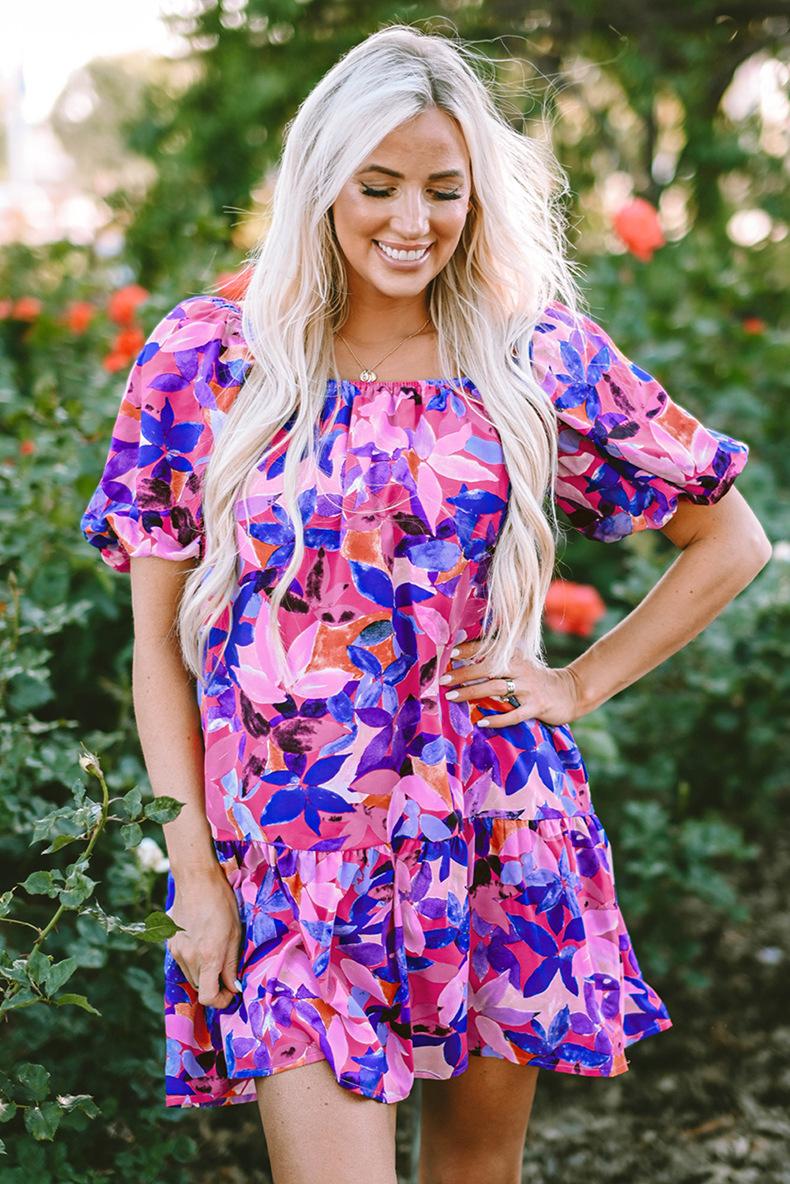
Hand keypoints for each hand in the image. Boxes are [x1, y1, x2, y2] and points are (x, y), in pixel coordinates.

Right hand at [166, 866, 243, 1008]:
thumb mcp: (235, 933)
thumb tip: (233, 986)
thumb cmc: (222, 903)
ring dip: (203, 973)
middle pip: (200, 987)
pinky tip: (201, 941)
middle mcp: (189, 958)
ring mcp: (176, 951)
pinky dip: (193, 960)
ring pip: (191, 975)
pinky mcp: (170, 942)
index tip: (230, 992)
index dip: (221, 1001)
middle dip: (214, 985)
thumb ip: (231, 964)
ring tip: (214, 952)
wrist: (197, 880)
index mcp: (209, 958)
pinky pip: (182, 961)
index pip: (209, 998)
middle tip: (227, 972)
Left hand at [438, 637, 583, 728]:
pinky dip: (496, 719)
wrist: (570, 692)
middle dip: (464, 674)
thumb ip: (499, 662)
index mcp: (516, 656)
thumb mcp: (521, 664)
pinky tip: (480, 722)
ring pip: (496, 689)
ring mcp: (529, 688)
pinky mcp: (536, 707)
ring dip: (472, 693)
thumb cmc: (537, 679)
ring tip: (452, 697)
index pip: (490, 649)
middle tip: (443, 680)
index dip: (470, 650)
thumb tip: (466, 661)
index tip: (450, 654)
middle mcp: (521, 669)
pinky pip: (513, 715)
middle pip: (488, 668)